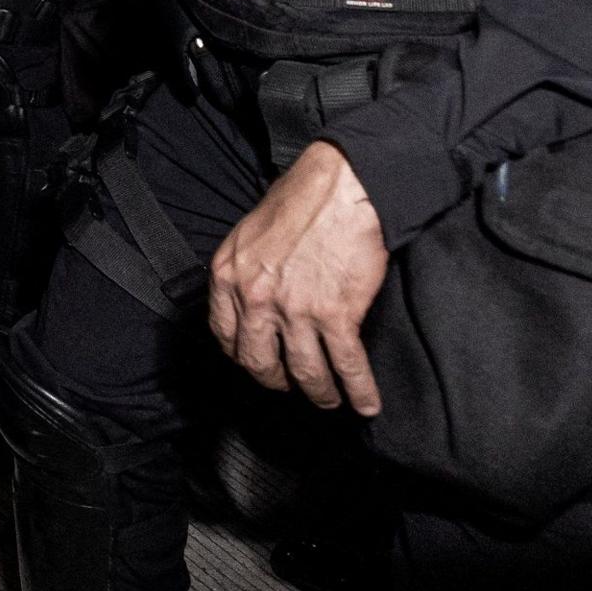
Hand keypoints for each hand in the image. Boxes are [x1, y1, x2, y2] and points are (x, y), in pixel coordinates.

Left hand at [205, 142, 391, 412]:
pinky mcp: (336, 313)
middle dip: (275, 381)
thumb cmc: (300, 200)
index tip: (257, 363)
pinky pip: (346, 364)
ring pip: (304, 371)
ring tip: (329, 400)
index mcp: (229, 276)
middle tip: (290, 387)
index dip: (242, 356)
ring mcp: (295, 309)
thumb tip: (253, 301)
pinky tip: (366, 403)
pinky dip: (358, 390)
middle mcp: (255, 298)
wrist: (342, 187)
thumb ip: (245, 271)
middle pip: (258, 361)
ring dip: (319, 393)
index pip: (225, 335)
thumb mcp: (250, 234)